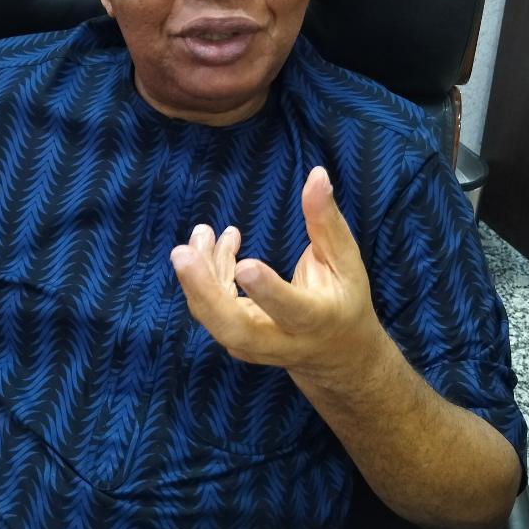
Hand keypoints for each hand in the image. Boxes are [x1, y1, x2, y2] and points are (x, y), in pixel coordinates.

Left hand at [170, 166, 383, 384]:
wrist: (335, 354)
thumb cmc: (344, 299)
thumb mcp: (346, 261)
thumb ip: (326, 221)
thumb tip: (317, 174)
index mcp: (316, 319)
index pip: (290, 309)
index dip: (266, 291)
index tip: (244, 264)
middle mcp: (282, 340)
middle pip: (235, 328)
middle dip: (205, 293)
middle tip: (182, 256)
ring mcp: (254, 345)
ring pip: (215, 319)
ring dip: (199, 277)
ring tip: (201, 235)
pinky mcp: (235, 340)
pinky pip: (211, 311)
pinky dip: (206, 276)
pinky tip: (214, 244)